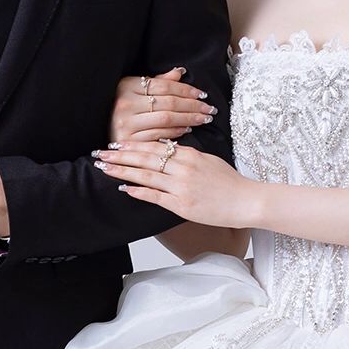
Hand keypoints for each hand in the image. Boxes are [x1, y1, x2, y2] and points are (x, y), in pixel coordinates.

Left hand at [92, 141, 257, 227]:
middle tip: (101, 152)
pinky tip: (124, 188)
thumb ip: (187, 155)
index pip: (155, 146)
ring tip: (105, 167)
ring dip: (123, 171)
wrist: (247, 201)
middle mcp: (183, 168)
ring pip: (146, 175)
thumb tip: (168, 149)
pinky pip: (155, 196)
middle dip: (121, 155)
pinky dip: (138, 191)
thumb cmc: (230, 183)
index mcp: (190, 155)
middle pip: (146, 158)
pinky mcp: (182, 205)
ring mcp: (182, 187)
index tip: (117, 143)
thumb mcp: (208, 160)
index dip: (134, 145)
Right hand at [108, 67, 218, 145]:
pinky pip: (159, 135)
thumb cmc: (120, 110)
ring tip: (203, 118)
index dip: (186, 89)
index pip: (164, 86)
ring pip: (167, 119)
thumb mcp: (134, 91)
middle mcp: (125, 103)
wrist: (98, 133)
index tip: (202, 94)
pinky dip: (176, 132)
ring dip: (189, 118)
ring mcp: (126, 123)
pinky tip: (187, 129)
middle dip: (193, 105)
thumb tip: (179, 72)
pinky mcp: (129, 141)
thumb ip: (157, 82)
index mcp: (126, 86)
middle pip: (168, 102)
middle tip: (209, 108)